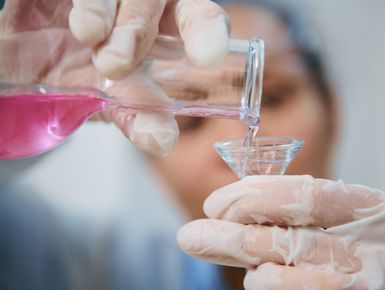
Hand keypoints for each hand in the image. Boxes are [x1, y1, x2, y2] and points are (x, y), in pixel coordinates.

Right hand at [0, 0, 228, 155]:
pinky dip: (85, 4)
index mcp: (165, 29)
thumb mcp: (116, 102)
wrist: (30, 70)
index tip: (206, 58)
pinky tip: (83, 26)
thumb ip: (140, 117)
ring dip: (105, 11)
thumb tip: (162, 142)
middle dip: (137, 26)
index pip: (199, 19)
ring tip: (90, 37)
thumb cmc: (85, 78)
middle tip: (116, 63)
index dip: (208, 32)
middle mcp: (141, 5)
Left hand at [178, 175, 384, 289]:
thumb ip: (308, 206)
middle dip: (229, 235)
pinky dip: (267, 284)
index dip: (253, 197)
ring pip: (278, 278)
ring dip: (248, 266)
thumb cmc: (377, 244)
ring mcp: (361, 286)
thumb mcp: (357, 215)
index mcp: (379, 211)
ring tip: (240, 254)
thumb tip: (240, 201)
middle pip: (283, 240)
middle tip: (191, 234)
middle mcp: (372, 252)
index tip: (216, 202)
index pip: (306, 197)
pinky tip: (262, 275)